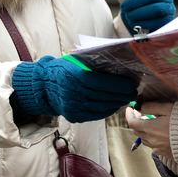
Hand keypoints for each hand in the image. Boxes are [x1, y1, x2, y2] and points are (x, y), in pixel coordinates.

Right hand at [11, 56, 137, 122]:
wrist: (43, 86)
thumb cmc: (64, 69)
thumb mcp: (76, 60)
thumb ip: (93, 63)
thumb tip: (119, 65)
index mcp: (73, 76)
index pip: (100, 82)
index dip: (117, 85)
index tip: (131, 84)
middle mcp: (72, 93)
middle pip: (102, 97)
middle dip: (121, 95)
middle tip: (133, 93)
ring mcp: (72, 107)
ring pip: (100, 108)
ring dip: (116, 104)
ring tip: (126, 99)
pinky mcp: (73, 116)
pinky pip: (94, 115)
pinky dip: (107, 111)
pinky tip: (115, 106)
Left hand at [120, 0, 174, 32]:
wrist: (140, 18)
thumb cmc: (138, 0)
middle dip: (136, 2)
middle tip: (123, 6)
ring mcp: (169, 9)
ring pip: (156, 9)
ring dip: (139, 13)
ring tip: (128, 15)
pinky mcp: (166, 21)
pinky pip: (156, 22)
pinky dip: (143, 22)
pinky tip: (134, 22)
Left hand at [126, 102, 173, 157]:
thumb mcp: (167, 108)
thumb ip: (151, 107)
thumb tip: (138, 106)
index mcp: (150, 128)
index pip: (132, 122)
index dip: (129, 114)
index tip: (130, 108)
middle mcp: (152, 141)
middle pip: (137, 131)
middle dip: (136, 121)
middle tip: (141, 113)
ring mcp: (158, 149)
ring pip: (145, 140)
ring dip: (144, 131)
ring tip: (151, 123)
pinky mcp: (166, 154)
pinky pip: (154, 147)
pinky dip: (153, 139)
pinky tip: (161, 134)